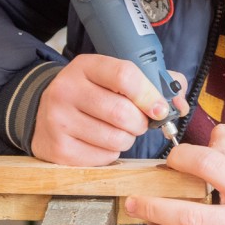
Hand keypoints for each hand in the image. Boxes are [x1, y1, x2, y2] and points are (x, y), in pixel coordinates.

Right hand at [30, 54, 187, 165]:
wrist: (45, 111)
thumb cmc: (92, 93)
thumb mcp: (114, 77)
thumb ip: (153, 83)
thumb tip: (179, 103)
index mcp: (85, 66)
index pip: (125, 76)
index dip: (149, 95)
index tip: (160, 108)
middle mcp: (66, 90)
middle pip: (122, 112)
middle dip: (140, 122)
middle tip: (139, 122)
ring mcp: (58, 121)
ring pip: (115, 139)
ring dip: (128, 139)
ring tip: (119, 131)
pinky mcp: (58, 149)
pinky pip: (103, 158)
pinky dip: (112, 154)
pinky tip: (102, 142)